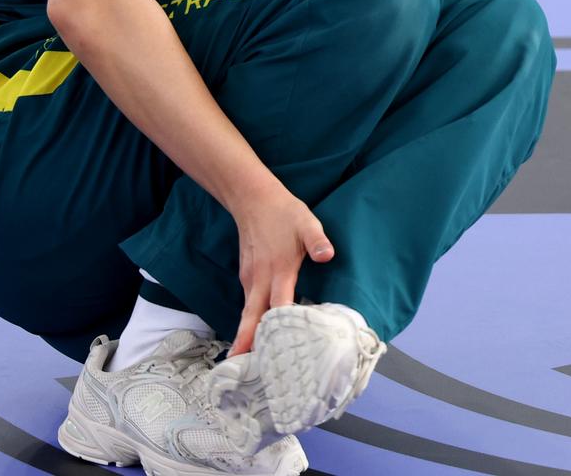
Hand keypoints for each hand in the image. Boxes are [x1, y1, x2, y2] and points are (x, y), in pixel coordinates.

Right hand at [228, 187, 334, 356]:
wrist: (252, 198)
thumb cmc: (283, 212)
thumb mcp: (306, 222)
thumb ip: (317, 241)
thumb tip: (328, 256)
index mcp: (278, 270)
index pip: (277, 307)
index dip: (279, 331)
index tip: (278, 354)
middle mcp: (260, 279)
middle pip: (252, 318)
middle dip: (246, 344)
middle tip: (242, 371)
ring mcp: (250, 278)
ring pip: (248, 312)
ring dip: (247, 336)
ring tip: (249, 363)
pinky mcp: (246, 275)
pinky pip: (249, 303)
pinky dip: (250, 321)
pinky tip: (256, 333)